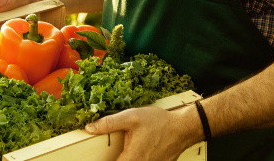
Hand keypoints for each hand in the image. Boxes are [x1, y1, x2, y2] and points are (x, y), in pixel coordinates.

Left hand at [84, 106, 201, 160]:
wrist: (183, 128)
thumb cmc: (158, 122)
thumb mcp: (131, 117)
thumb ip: (109, 123)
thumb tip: (89, 128)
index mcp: (132, 158)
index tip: (92, 158)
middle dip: (115, 158)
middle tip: (113, 151)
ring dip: (127, 158)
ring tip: (126, 149)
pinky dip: (138, 158)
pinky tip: (137, 150)